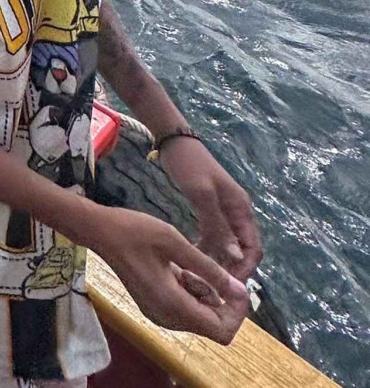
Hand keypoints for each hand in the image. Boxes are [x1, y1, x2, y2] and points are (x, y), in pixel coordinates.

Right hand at [92, 207, 249, 344]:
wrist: (99, 231)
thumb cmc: (135, 232)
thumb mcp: (176, 243)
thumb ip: (209, 269)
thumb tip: (239, 290)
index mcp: (172, 304)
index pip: (221, 330)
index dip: (237, 312)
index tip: (237, 284)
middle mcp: (166, 316)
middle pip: (212, 327)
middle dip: (225, 303)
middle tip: (218, 271)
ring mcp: (158, 312)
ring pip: (199, 318)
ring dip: (208, 296)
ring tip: (195, 266)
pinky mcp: (153, 305)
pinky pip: (185, 309)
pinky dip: (193, 294)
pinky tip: (182, 269)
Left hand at [160, 137, 262, 279]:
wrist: (174, 143)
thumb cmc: (190, 165)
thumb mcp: (202, 195)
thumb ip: (218, 225)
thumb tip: (236, 256)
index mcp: (241, 209)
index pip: (254, 248)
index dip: (245, 268)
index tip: (229, 284)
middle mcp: (237, 213)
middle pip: (242, 250)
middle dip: (231, 268)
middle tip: (211, 284)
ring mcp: (223, 212)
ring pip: (226, 245)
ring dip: (217, 260)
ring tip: (199, 276)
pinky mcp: (209, 210)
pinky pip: (214, 236)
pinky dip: (206, 248)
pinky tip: (191, 257)